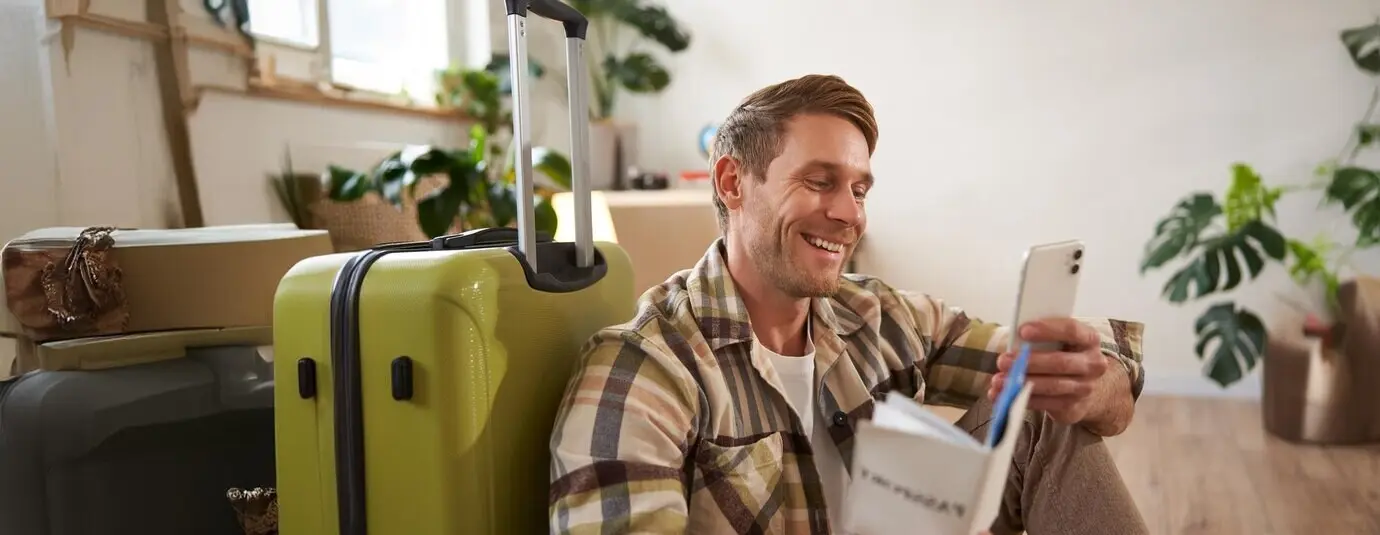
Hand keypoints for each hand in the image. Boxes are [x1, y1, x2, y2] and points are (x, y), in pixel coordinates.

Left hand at [986, 317, 1109, 424]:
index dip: (1047, 329)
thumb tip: (1013, 342)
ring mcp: (1085, 387)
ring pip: (1053, 385)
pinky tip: (1006, 396)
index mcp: (1088, 339)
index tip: (1023, 331)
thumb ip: (1040, 339)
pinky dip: (1024, 400)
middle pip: (1060, 362)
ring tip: (999, 381)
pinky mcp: (1074, 406)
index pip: (1071, 330)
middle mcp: (1092, 363)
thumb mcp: (1057, 341)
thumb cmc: (1062, 354)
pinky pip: (1047, 404)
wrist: (1084, 384)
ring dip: (1023, 383)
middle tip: (1003, 361)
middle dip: (1029, 362)